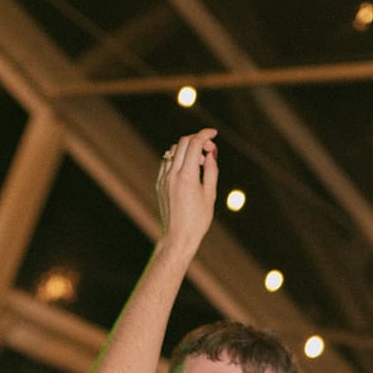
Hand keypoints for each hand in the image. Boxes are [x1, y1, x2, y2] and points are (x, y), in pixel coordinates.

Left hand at [156, 127, 217, 259]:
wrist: (177, 238)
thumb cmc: (197, 220)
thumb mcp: (210, 195)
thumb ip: (212, 170)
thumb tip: (211, 153)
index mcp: (187, 176)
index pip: (194, 143)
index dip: (205, 135)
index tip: (214, 134)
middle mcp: (172, 174)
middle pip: (183, 142)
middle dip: (198, 140)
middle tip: (210, 150)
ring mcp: (163, 179)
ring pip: (174, 150)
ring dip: (188, 149)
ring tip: (200, 163)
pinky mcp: (159, 184)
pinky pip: (167, 162)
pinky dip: (178, 158)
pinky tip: (188, 170)